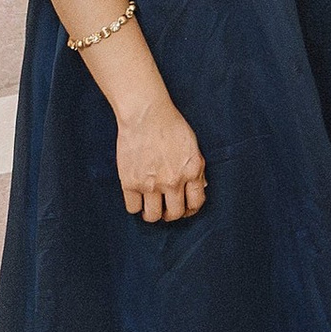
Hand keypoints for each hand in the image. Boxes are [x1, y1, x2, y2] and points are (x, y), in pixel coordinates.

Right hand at [116, 94, 206, 222]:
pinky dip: (135, 206)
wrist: (146, 115)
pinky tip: (137, 197)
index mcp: (191, 172)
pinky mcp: (130, 183)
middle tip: (165, 208)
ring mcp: (150, 184)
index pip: (195, 204)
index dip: (190, 210)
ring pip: (152, 216)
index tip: (184, 208)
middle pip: (174, 214)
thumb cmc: (171, 126)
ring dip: (152, 214)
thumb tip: (200, 187)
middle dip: (171, 214)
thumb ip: (197, 169)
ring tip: (150, 206)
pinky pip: (132, 208)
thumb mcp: (193, 146)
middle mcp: (172, 182)